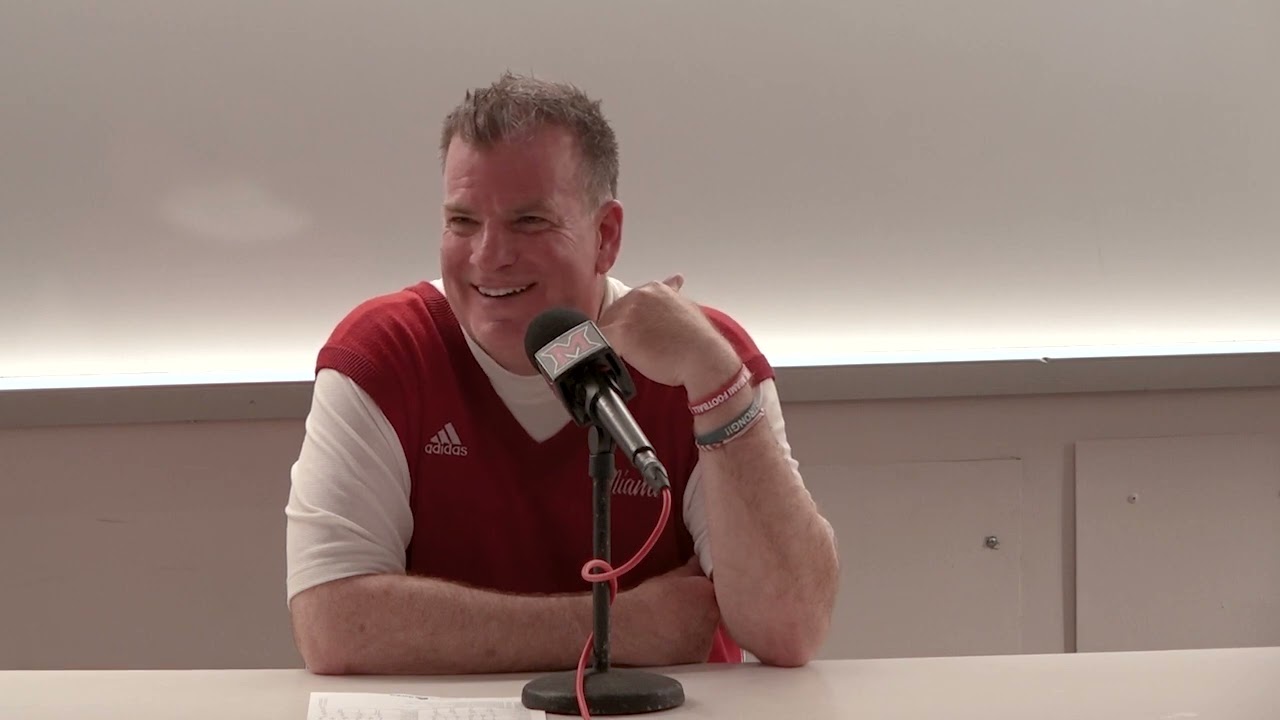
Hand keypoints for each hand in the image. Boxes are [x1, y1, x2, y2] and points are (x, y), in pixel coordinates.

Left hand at [597, 274, 740, 397]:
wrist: (704, 358)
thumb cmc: (698, 340)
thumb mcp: (687, 306)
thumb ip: (674, 294)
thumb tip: (675, 280)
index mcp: (654, 289)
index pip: (628, 303)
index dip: (628, 323)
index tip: (635, 337)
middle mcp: (639, 296)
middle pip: (613, 314)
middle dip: (617, 332)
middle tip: (628, 352)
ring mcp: (628, 314)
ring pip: (604, 328)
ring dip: (609, 344)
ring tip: (621, 359)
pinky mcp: (621, 334)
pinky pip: (599, 343)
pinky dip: (602, 355)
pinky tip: (611, 364)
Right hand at [611, 557, 720, 666]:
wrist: (628, 628)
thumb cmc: (645, 602)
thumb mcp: (669, 578)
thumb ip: (691, 569)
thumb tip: (699, 561)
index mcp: (707, 591)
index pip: (714, 590)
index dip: (703, 593)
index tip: (690, 596)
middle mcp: (713, 615)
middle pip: (713, 612)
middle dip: (701, 611)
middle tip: (679, 612)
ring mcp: (707, 639)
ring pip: (706, 632)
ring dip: (696, 630)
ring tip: (673, 628)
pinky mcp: (698, 657)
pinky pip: (698, 650)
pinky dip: (689, 647)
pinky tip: (672, 642)